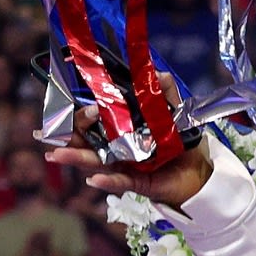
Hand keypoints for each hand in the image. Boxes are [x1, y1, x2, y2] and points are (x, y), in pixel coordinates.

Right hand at [48, 95, 212, 208]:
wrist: (199, 170)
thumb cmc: (180, 143)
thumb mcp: (174, 114)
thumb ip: (165, 93)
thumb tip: (158, 72)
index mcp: (118, 130)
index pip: (91, 120)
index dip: (77, 115)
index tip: (68, 108)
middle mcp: (114, 148)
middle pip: (85, 140)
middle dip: (69, 134)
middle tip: (61, 126)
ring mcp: (123, 167)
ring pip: (95, 162)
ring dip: (76, 158)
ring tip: (57, 155)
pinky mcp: (136, 183)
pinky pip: (118, 183)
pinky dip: (106, 182)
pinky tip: (93, 179)